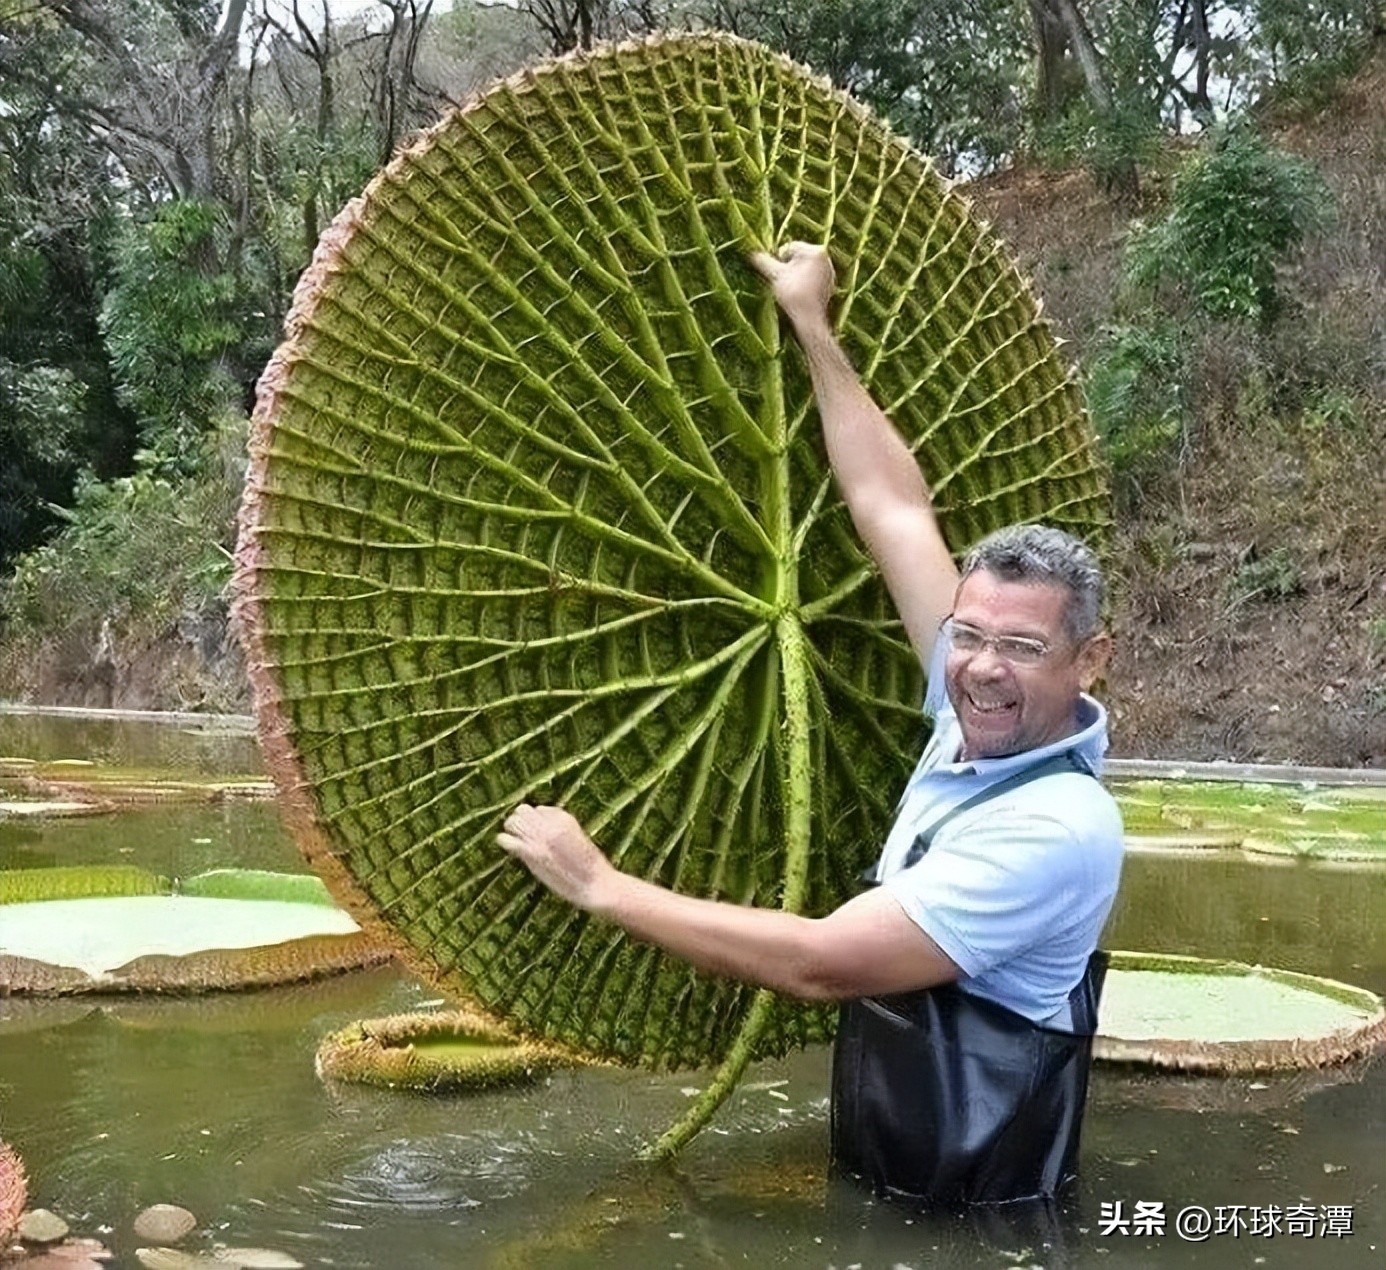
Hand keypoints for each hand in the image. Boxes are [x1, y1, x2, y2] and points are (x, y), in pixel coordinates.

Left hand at [497, 803, 612, 910]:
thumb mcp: (580, 842)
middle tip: (521, 834)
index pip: (540, 809)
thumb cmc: (592, 869)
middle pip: (523, 810)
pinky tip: (506, 846)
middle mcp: (551, 824)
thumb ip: (563, 834)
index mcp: (565, 818)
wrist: (595, 884)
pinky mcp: (532, 853)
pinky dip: (505, 842)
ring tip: (513, 839)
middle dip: (520, 820)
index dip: (536, 820)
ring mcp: (541, 837)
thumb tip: (549, 836)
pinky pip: (508, 840)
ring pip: (513, 821)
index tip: (537, 831)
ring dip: (511, 829)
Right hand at [749, 241, 835, 331]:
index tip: (778, 273)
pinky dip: (805, 281)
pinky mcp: (830, 283)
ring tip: (792, 288)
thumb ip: (764, 262)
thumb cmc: (793, 295)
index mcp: (815, 251)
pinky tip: (800, 293)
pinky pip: (813, 276)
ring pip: (806, 266)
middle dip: (789, 266)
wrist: (809, 318)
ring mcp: (829, 271)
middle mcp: (825, 258)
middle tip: (784, 281)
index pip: (790, 247)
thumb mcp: (775, 275)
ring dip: (796, 273)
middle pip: (799, 256)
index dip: (779, 259)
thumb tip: (753, 254)